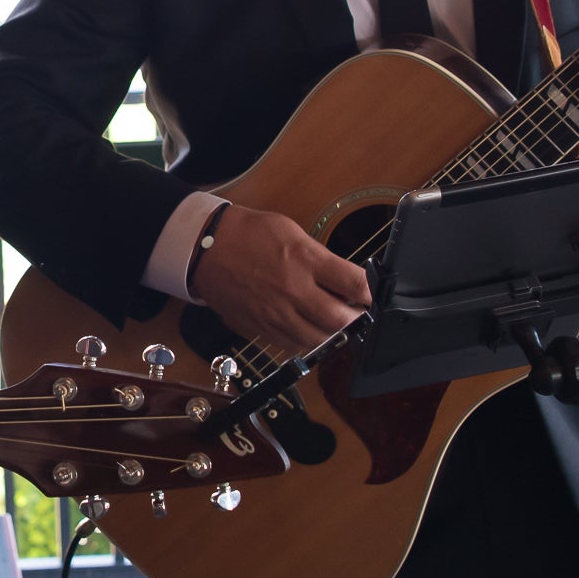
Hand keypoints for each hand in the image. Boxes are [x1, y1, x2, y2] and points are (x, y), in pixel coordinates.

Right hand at [191, 204, 369, 356]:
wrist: (205, 248)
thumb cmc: (249, 234)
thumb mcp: (292, 232)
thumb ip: (320, 259)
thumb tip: (343, 281)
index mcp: (304, 260)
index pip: (352, 283)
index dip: (370, 292)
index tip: (372, 294)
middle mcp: (293, 290)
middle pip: (339, 319)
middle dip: (355, 319)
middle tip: (357, 313)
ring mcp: (276, 313)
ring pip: (318, 338)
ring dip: (333, 334)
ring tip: (335, 324)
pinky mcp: (260, 328)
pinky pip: (292, 346)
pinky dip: (307, 341)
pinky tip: (310, 331)